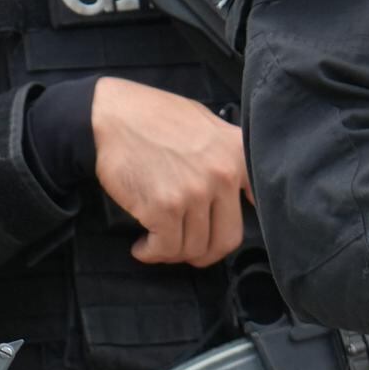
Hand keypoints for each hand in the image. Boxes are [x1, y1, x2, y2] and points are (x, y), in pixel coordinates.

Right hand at [86, 78, 248, 267]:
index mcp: (236, 153)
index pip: (261, 202)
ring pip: (193, 248)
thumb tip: (234, 185)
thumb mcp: (203, 123)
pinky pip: (166, 248)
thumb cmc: (150, 117)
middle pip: (226, 239)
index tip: (225, 228)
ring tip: (156, 243)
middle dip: (204, 252)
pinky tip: (143, 246)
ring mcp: (194, 193)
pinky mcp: (164, 208)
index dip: (247, 223)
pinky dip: (151, 253)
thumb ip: (224, 153)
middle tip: (185, 248)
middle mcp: (222, 175)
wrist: (107, 116)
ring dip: (172, 253)